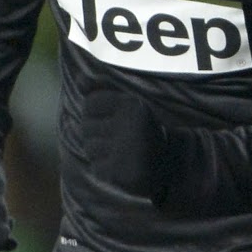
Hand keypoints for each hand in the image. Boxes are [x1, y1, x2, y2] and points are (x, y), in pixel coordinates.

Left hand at [80, 87, 172, 202]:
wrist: (173, 164)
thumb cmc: (143, 129)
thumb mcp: (128, 103)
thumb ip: (103, 88)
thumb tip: (79, 80)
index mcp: (132, 104)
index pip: (90, 103)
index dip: (96, 113)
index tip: (112, 119)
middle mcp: (130, 124)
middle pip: (86, 126)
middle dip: (96, 133)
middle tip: (118, 139)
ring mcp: (126, 149)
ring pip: (89, 147)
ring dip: (99, 152)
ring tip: (120, 152)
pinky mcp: (123, 172)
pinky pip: (96, 167)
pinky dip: (105, 169)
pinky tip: (122, 167)